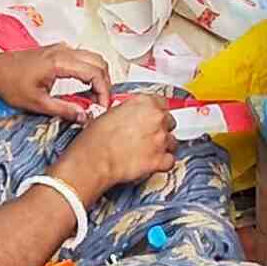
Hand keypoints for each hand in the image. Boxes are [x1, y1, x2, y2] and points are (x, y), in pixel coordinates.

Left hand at [0, 44, 111, 121]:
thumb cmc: (11, 84)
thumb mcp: (37, 103)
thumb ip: (64, 109)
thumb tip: (85, 117)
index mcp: (60, 62)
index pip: (95, 73)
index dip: (103, 91)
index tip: (103, 108)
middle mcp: (64, 51)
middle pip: (98, 62)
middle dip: (105, 83)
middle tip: (102, 104)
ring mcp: (61, 48)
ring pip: (92, 57)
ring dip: (98, 76)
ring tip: (95, 98)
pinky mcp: (57, 51)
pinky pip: (82, 57)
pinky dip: (90, 71)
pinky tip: (84, 88)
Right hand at [61, 95, 176, 197]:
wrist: (94, 159)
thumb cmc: (97, 137)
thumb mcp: (112, 112)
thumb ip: (130, 111)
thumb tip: (132, 116)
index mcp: (144, 102)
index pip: (161, 102)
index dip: (156, 111)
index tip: (153, 117)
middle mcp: (156, 118)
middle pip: (170, 121)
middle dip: (161, 128)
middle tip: (149, 134)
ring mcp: (160, 139)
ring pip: (172, 141)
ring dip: (164, 145)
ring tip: (151, 150)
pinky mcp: (159, 160)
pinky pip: (170, 161)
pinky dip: (164, 163)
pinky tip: (156, 163)